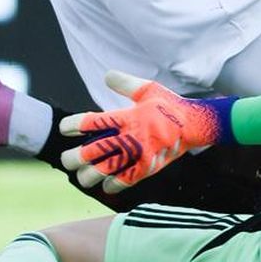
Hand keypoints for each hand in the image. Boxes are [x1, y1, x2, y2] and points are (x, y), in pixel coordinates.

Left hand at [59, 71, 234, 191]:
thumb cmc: (170, 105)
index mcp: (128, 116)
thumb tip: (106, 75)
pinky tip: (105, 186)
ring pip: (106, 170)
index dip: (74, 126)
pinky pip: (126, 181)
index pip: (93, 122)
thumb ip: (125, 83)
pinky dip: (113, 185)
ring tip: (81, 177)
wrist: (195, 124)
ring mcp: (139, 154)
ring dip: (89, 176)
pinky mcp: (149, 167)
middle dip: (75, 158)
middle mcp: (131, 136)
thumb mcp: (148, 89)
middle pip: (93, 151)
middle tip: (67, 160)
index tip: (64, 129)